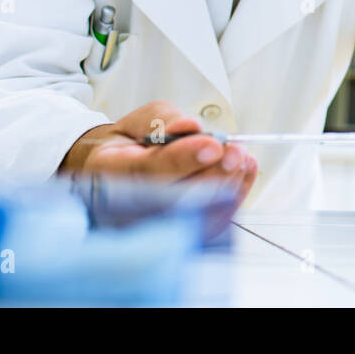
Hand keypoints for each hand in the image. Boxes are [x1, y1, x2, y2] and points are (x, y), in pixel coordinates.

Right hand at [59, 100, 257, 213]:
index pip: (145, 171)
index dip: (181, 159)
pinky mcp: (181, 233)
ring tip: (240, 157)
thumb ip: (165, 122)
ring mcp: (152, 224)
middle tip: (235, 153)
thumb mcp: (142, 120)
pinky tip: (244, 170)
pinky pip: (212, 222)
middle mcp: (128, 205)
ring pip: (195, 214)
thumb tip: (191, 126)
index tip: (211, 144)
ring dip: (226, 184)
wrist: (126, 169)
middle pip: (173, 199)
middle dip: (211, 174)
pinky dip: (234, 194)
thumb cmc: (134, 143)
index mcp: (110, 171)